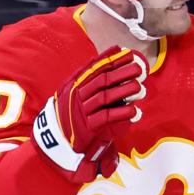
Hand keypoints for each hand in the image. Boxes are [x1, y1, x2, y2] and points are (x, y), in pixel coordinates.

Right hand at [32, 45, 144, 183]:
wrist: (54, 141)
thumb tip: (113, 61)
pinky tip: (134, 111)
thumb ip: (91, 81)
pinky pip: (106, 118)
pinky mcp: (86, 128)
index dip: (111, 59)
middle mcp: (76, 96)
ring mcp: (81, 112)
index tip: (127, 53)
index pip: (95, 68)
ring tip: (139, 87)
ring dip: (124, 91)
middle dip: (121, 72)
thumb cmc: (70, 116)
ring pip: (105, 97)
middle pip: (102, 80)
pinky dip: (121, 114)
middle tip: (139, 68)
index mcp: (74, 84)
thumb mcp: (75, 95)